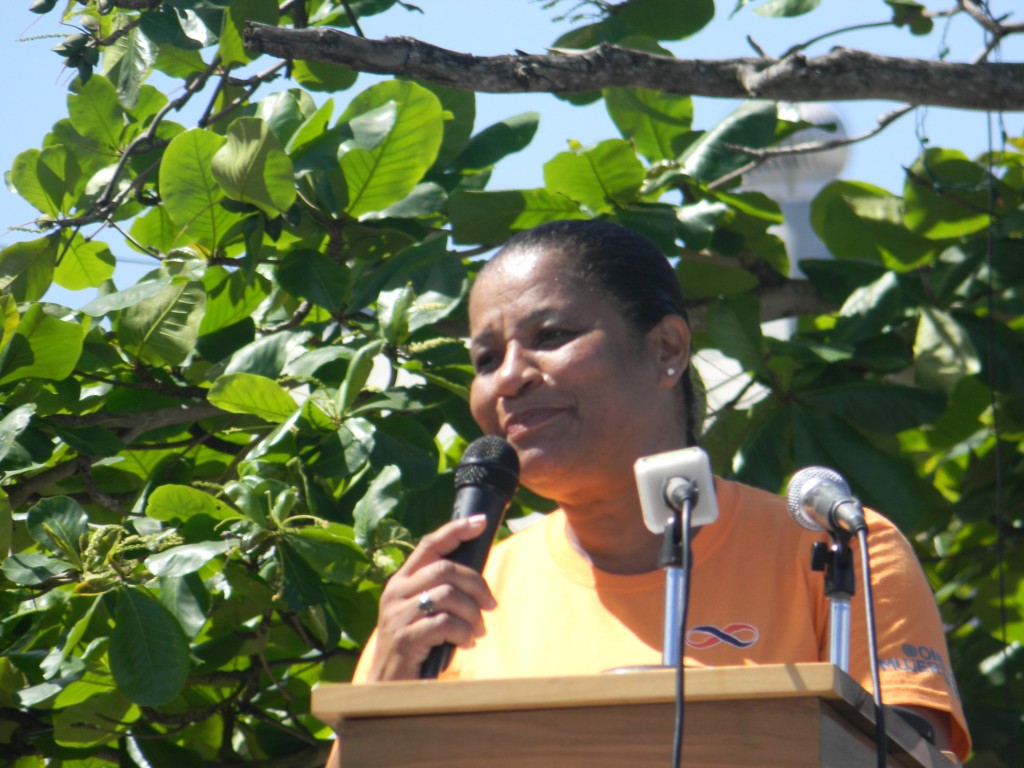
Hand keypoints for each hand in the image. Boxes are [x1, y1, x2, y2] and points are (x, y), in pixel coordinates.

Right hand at [365, 514, 496, 680]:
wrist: (387, 686)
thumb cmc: (414, 645)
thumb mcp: (422, 612)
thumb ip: (440, 592)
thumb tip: (477, 580)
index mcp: (401, 581)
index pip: (429, 544)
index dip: (456, 530)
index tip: (481, 521)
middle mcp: (396, 592)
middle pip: (445, 568)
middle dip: (476, 585)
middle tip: (491, 605)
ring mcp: (398, 614)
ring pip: (449, 594)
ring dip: (473, 613)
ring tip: (478, 631)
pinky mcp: (405, 637)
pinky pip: (445, 623)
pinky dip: (463, 632)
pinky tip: (466, 643)